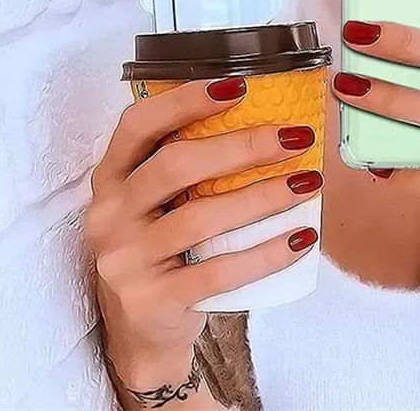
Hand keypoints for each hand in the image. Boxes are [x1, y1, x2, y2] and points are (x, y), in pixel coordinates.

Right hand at [85, 76, 322, 384]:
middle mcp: (110, 214)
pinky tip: (302, 238)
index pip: (138, 124)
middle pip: (176, 166)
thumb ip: (189, 164)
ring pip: (199, 218)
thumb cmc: (164, 247)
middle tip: (296, 137)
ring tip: (308, 183)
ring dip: (262, 197)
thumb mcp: (158, 202)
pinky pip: (218, 273)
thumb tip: (268, 117)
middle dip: (242, 147)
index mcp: (112, 176)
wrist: (142, 333)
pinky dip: (265, 254)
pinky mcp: (152, 302)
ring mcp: (126, 260)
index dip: (185, 100)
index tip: (240, 86)